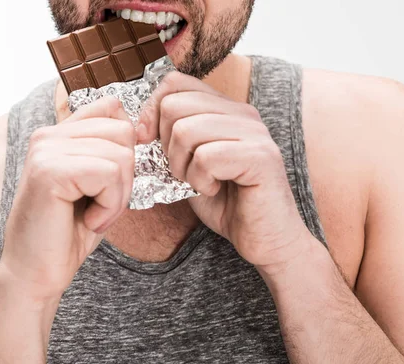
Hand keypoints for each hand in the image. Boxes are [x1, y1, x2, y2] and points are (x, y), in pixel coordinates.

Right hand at [0, 97, 135, 300]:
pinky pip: (108, 174)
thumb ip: (110, 152)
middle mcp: (48, 135)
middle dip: (125, 177)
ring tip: (92, 215)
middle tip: (100, 207)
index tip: (115, 180)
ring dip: (117, 196)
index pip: (112, 107)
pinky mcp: (49, 171)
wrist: (36, 274)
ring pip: (120, 155)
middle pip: (123, 132)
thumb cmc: (67, 233)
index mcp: (58, 134)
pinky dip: (109, 205)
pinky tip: (88, 221)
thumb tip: (141, 128)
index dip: (127, 144)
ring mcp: (45, 150)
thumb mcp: (97, 186)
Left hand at [139, 72, 315, 272]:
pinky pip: (206, 157)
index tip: (148, 141)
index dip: (151, 111)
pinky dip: (200, 181)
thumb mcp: (189, 165)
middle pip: (174, 105)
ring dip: (182, 166)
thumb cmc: (226, 204)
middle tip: (183, 171)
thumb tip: (139, 124)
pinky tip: (215, 190)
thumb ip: (171, 139)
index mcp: (226, 109)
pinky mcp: (260, 157)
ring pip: (186, 131)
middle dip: (166, 145)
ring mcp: (255, 132)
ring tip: (200, 182)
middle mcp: (243, 113)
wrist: (264, 240)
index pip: (175, 83)